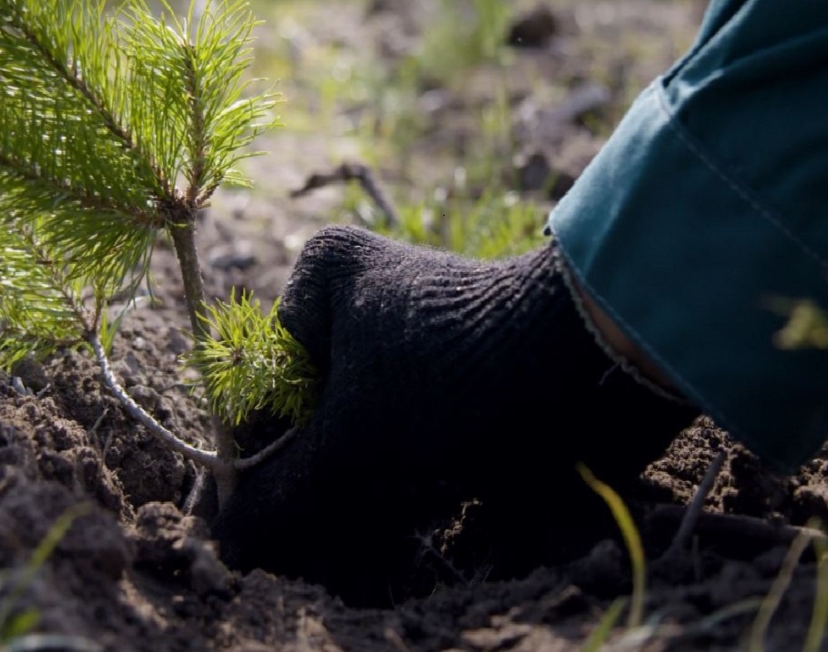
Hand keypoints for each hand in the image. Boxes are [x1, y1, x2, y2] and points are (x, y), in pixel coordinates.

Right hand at [212, 226, 693, 603]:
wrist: (601, 358)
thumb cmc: (458, 371)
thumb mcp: (356, 435)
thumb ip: (283, 491)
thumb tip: (226, 545)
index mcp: (323, 281)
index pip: (257, 382)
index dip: (244, 460)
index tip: (230, 525)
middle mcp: (362, 303)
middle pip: (305, 415)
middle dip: (297, 485)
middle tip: (281, 547)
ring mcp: (413, 346)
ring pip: (354, 440)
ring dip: (345, 498)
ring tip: (336, 547)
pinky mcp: (457, 389)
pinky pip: (403, 449)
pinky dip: (393, 493)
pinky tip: (389, 530)